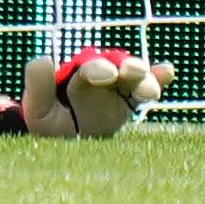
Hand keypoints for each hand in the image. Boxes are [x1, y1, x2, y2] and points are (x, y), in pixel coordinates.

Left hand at [19, 47, 169, 137]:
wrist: (59, 145)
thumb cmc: (47, 126)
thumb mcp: (36, 110)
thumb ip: (37, 84)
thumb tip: (46, 58)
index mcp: (78, 76)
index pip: (90, 68)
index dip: (99, 68)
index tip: (108, 74)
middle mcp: (101, 78)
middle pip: (119, 66)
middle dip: (128, 67)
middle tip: (133, 71)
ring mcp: (117, 90)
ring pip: (134, 79)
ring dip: (145, 78)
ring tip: (151, 89)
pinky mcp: (128, 104)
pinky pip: (143, 92)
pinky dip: (158, 79)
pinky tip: (167, 71)